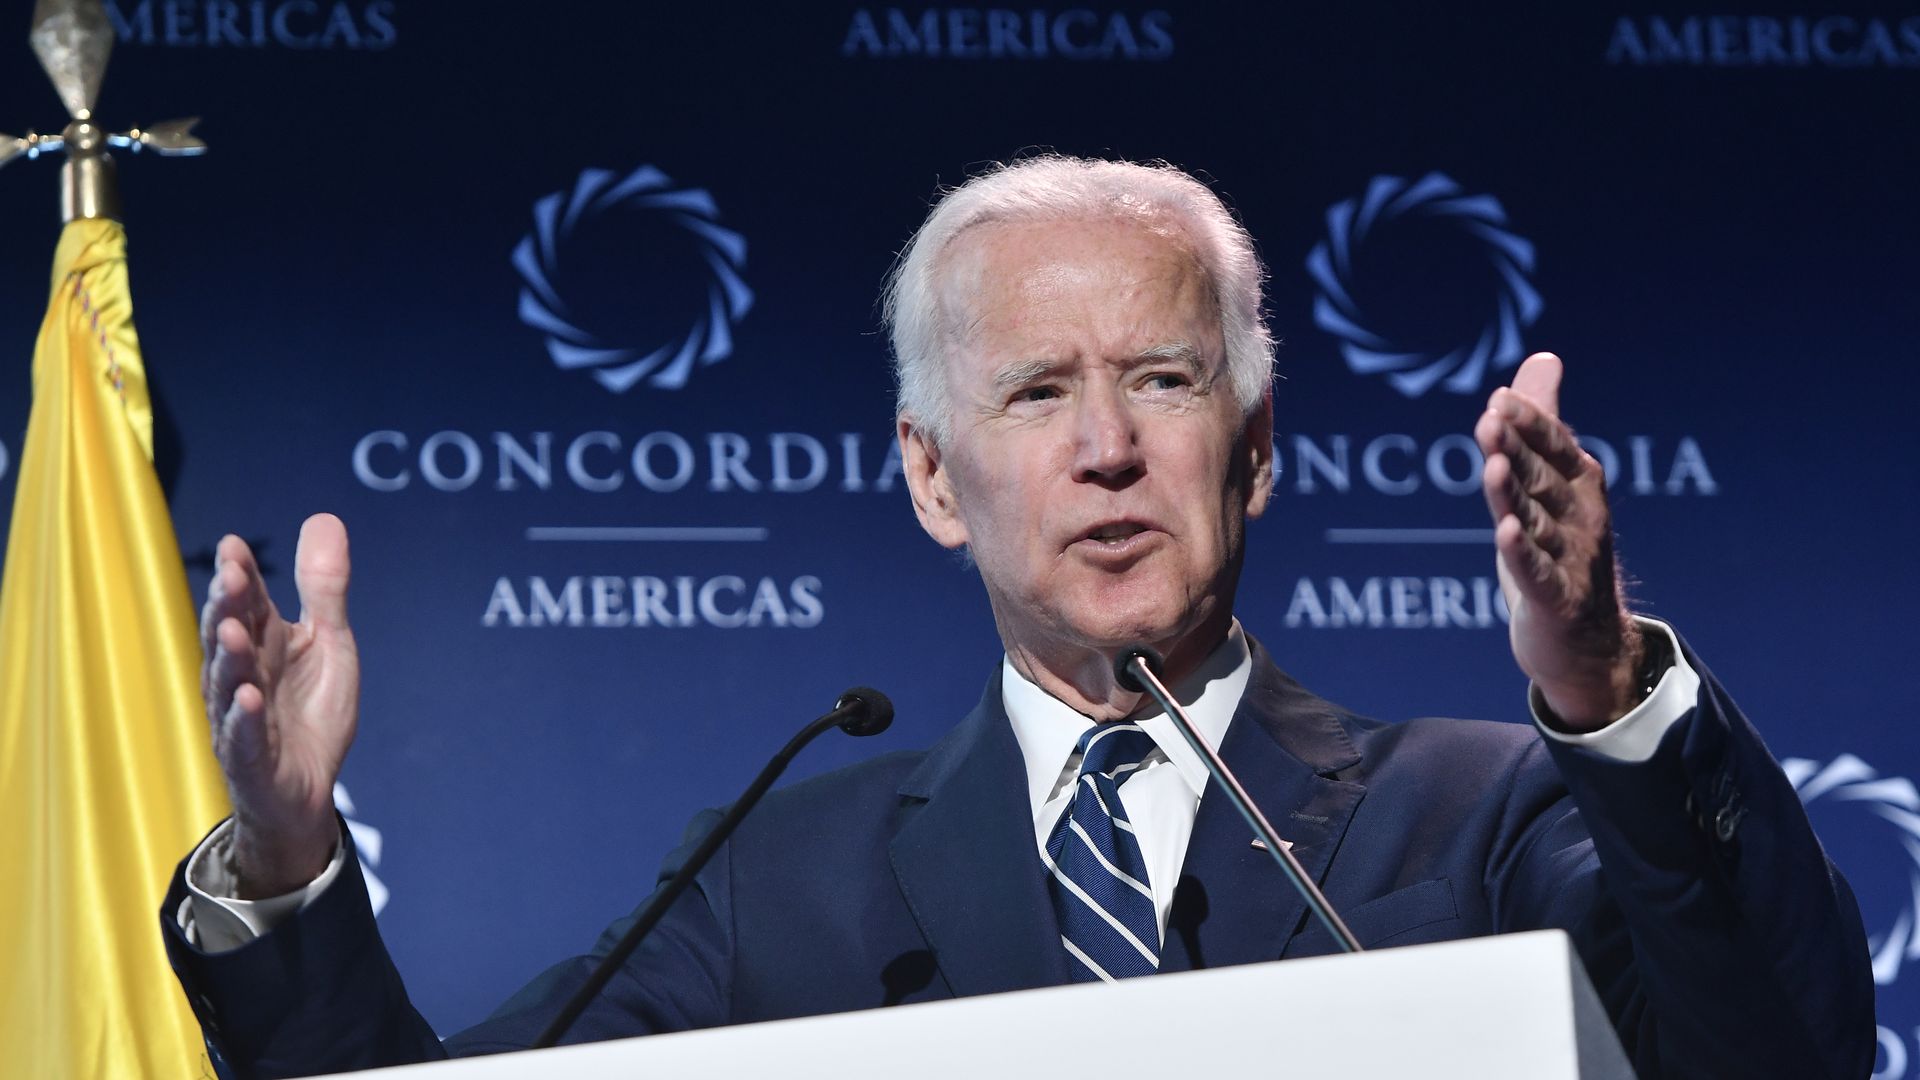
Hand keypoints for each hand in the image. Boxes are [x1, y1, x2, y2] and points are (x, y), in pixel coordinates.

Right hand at [201, 513, 359, 896]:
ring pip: (228, 682)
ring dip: (230, 656)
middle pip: (229, 635)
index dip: (243, 577)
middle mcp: (243, 674)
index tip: (236, 546)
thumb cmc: (310, 712)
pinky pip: (244, 737)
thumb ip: (324, 588)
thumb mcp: (329, 643)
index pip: (249, 603)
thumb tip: (323, 517)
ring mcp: (241, 717)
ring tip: (234, 630)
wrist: (307, 789)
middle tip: (231, 576)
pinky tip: (248, 697)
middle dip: (228, 606)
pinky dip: (245, 717)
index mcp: (263, 643)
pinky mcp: (250, 759)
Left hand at [1474, 354, 1644, 730]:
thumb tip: (1542, 358)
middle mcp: (1578, 517)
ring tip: (1492, 467)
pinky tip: (1504, 533)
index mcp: (1577, 484)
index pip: (1551, 446)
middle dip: (1516, 449)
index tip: (1499, 398)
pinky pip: (1536, 574)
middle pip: (1539, 478)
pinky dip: (1521, 554)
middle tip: (1490, 418)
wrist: (1586, 642)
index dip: (1527, 423)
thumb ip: (1541, 424)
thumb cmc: (1560, 550)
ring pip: (1535, 522)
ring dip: (1513, 495)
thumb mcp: (1547, 483)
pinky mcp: (1555, 600)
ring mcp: (1570, 559)